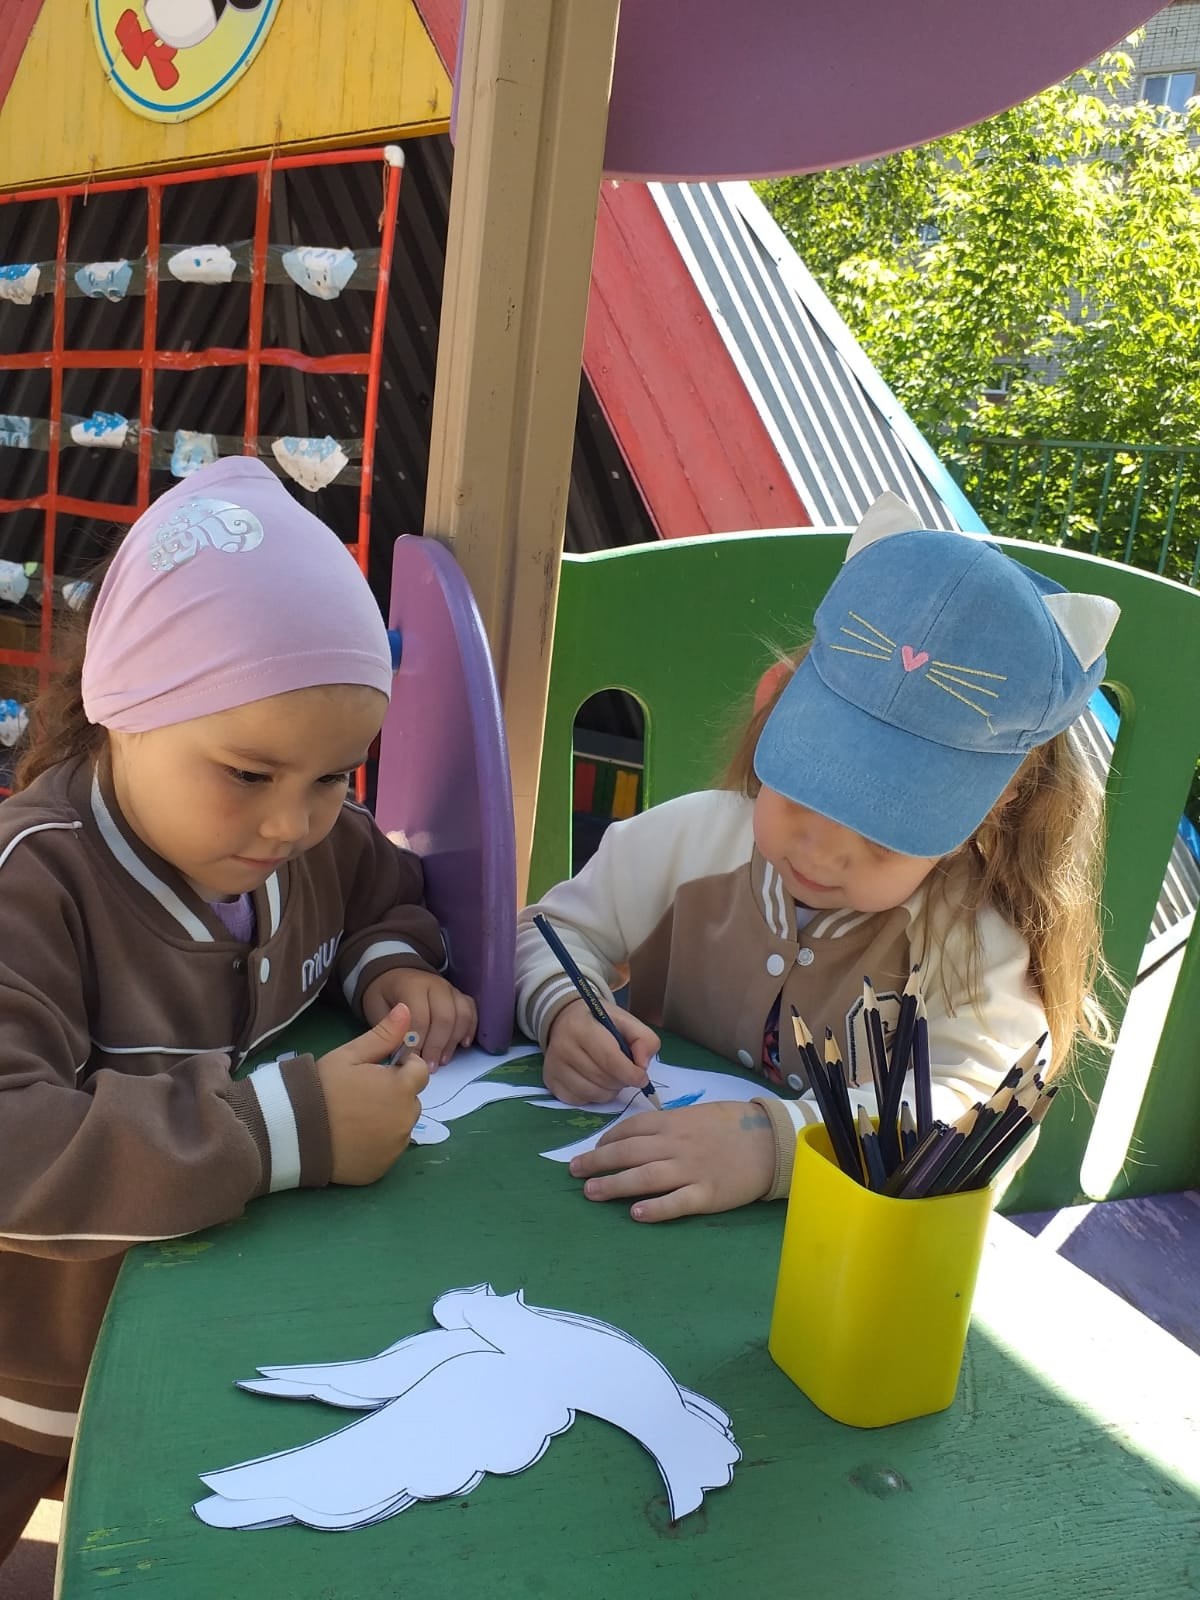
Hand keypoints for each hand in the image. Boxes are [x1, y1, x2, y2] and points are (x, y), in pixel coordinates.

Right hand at [316, 1003, 429, 1184]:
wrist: (293, 1133)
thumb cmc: (321, 1088)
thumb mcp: (349, 1056)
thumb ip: (383, 1035)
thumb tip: (407, 1009)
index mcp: (401, 1088)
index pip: (420, 1071)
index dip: (401, 1067)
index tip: (377, 1071)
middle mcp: (405, 1120)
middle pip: (412, 1100)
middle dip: (395, 1094)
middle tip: (361, 1094)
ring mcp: (394, 1147)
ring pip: (401, 1126)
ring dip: (389, 1119)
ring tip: (355, 1117)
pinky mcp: (382, 1169)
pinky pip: (388, 1150)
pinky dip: (377, 1144)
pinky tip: (353, 1138)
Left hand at [361, 969, 476, 1067]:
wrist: (395, 976)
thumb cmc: (384, 997)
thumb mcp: (377, 1010)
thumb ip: (389, 1030)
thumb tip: (401, 1055)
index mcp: (411, 985)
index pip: (420, 1016)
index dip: (417, 1042)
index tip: (410, 1062)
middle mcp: (435, 984)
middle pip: (444, 1017)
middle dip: (437, 1045)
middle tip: (429, 1067)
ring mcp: (450, 989)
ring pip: (461, 1015)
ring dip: (453, 1041)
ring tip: (443, 1060)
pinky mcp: (460, 996)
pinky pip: (471, 1011)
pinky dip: (470, 1029)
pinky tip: (463, 1045)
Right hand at [543, 997, 659, 1104]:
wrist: (565, 1020)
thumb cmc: (600, 1022)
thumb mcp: (626, 1021)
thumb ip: (644, 1039)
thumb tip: (642, 1065)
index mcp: (582, 1028)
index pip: (610, 1060)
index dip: (631, 1074)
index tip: (642, 1077)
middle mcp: (563, 1048)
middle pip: (603, 1080)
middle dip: (622, 1081)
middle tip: (625, 1071)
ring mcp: (554, 1067)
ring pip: (594, 1094)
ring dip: (610, 1090)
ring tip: (610, 1075)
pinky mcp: (551, 1082)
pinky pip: (581, 1101)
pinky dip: (594, 1096)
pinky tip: (595, 1081)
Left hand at [568, 1101, 775, 1221]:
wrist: (772, 1141)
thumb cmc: (733, 1126)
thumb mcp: (697, 1114)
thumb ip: (668, 1124)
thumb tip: (637, 1134)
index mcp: (674, 1122)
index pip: (630, 1129)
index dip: (607, 1140)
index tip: (593, 1150)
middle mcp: (676, 1144)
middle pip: (628, 1153)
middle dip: (597, 1162)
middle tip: (574, 1172)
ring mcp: (691, 1170)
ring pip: (644, 1177)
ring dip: (614, 1185)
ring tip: (591, 1192)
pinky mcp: (708, 1194)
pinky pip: (677, 1202)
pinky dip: (655, 1208)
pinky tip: (636, 1214)